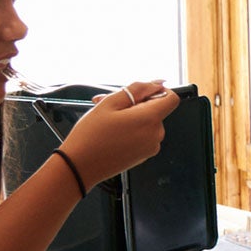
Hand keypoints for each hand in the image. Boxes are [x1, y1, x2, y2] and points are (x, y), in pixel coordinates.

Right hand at [60, 80, 180, 183]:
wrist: (79, 167)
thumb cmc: (91, 136)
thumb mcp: (110, 103)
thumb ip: (137, 89)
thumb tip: (157, 83)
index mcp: (150, 120)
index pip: (172, 98)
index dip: (156, 91)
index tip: (138, 93)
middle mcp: (156, 135)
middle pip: (155, 109)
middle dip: (134, 103)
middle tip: (109, 104)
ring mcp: (151, 147)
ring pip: (147, 122)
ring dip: (129, 116)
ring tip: (106, 119)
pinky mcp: (144, 155)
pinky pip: (143, 135)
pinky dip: (131, 129)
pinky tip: (111, 132)